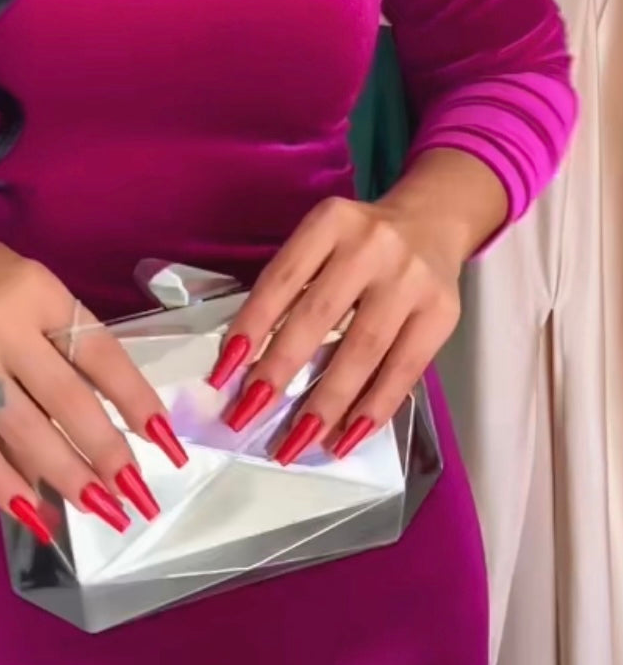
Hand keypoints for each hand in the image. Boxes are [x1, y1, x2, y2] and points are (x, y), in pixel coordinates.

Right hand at [0, 224, 187, 542]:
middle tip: (141, 496)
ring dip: (68, 477)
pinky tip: (36, 515)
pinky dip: (6, 486)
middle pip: (68, 400)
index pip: (100, 353)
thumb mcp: (33, 289)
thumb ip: (61, 345)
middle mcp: (4, 326)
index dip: (137, 400)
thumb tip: (100, 425)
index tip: (167, 443)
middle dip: (109, 453)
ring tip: (104, 510)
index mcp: (40, 292)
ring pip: (26, 432)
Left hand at [207, 197, 461, 463]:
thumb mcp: (322, 241)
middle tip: (248, 415)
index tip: (223, 374)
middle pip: (318, 317)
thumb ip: (291, 285)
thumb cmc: (360, 243)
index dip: (250, 327)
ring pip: (362, 351)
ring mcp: (411, 280)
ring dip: (326, 404)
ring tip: (296, 442)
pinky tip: (346, 437)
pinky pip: (404, 370)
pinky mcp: (442, 313)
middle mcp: (372, 246)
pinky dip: (373, 408)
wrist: (432, 222)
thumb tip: (247, 360)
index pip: (281, 279)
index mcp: (330, 222)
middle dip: (280, 372)